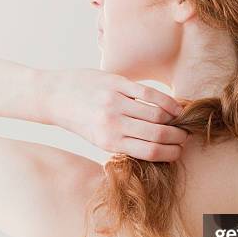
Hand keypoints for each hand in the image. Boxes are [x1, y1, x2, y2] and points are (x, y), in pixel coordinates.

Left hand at [47, 68, 187, 159]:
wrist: (53, 96)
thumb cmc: (79, 121)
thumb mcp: (98, 140)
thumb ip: (124, 143)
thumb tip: (157, 148)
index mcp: (109, 143)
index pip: (151, 152)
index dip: (171, 153)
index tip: (179, 151)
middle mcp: (113, 124)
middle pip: (158, 134)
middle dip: (177, 137)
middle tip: (184, 136)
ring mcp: (115, 102)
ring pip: (157, 113)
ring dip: (174, 118)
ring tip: (180, 120)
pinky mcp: (116, 83)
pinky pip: (149, 93)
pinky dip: (166, 100)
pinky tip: (174, 105)